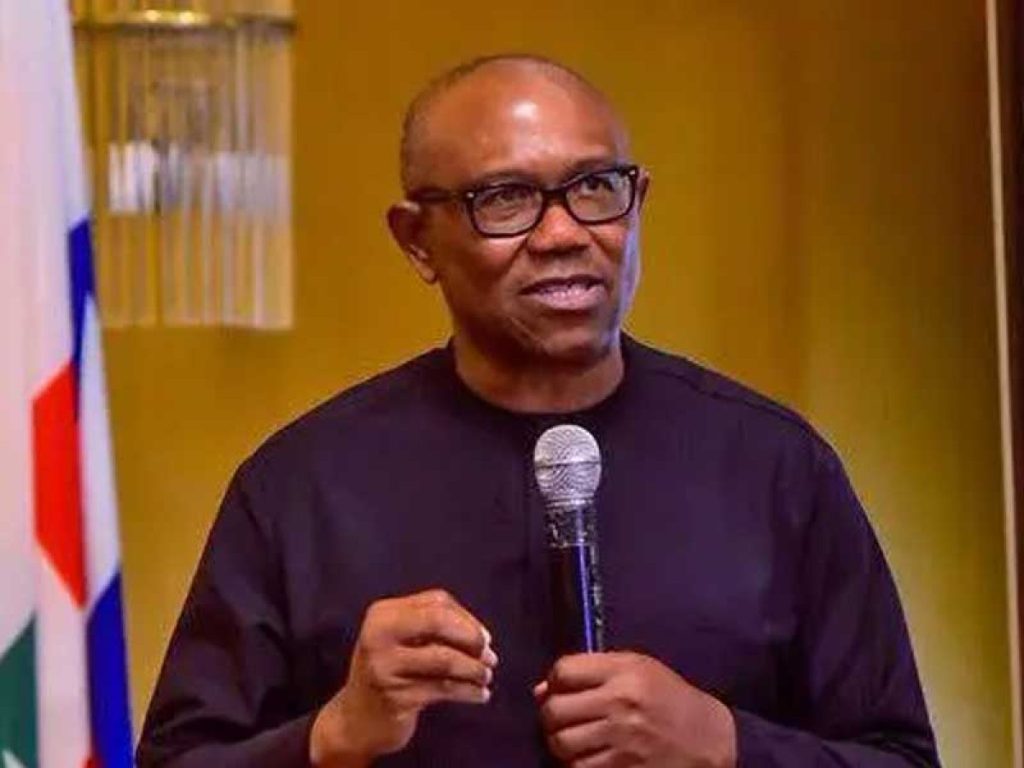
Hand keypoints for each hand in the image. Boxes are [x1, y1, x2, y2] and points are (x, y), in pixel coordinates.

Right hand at [309, 589, 497, 766]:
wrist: (356, 719)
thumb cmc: (388, 672)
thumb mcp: (401, 640)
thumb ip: (434, 627)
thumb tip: (481, 636)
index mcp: (383, 614)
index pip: (436, 602)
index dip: (467, 618)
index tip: (485, 637)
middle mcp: (379, 635)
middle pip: (437, 622)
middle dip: (471, 637)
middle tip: (489, 655)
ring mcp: (385, 667)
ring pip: (445, 659)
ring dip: (475, 669)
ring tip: (486, 677)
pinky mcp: (396, 697)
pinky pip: (444, 689)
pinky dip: (469, 691)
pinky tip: (480, 694)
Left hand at [535, 651, 735, 767]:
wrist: (712, 741)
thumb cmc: (670, 699)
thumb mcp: (639, 669)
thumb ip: (592, 670)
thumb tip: (541, 690)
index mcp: (626, 673)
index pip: (563, 671)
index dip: (556, 680)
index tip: (563, 689)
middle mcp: (622, 705)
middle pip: (554, 711)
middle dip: (551, 716)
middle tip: (564, 720)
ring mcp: (623, 743)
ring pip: (561, 746)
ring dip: (561, 745)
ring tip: (575, 741)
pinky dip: (578, 766)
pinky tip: (590, 758)